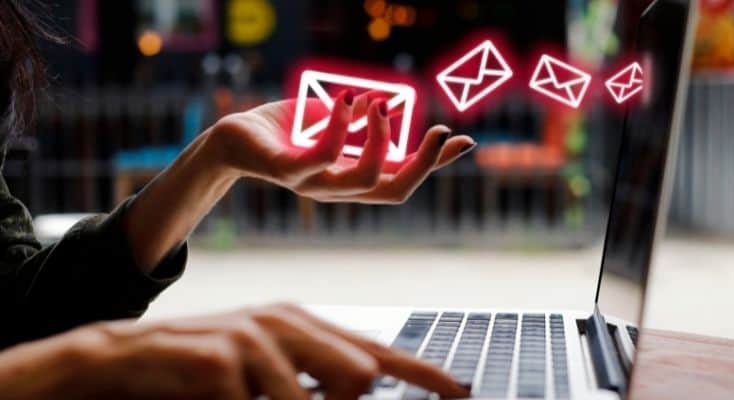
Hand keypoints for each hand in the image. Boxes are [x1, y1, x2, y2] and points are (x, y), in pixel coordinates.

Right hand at [44, 303, 467, 398]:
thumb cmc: (203, 370)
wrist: (123, 358)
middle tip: (288, 397)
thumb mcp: (265, 371)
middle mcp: (285, 322)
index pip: (376, 350)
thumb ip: (312, 379)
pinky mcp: (222, 358)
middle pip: (359, 374)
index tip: (463, 392)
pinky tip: (216, 397)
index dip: (424, 373)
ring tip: (243, 394)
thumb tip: (361, 387)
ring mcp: (254, 336)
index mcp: (300, 324)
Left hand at [207, 90, 475, 203]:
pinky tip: (346, 99)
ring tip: (378, 104)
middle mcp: (337, 189)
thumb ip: (368, 121)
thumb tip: (396, 106)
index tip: (463, 141)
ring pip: (365, 180)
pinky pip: (322, 156)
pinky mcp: (286, 172)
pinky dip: (342, 125)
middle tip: (437, 129)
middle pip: (394, 191)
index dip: (435, 165)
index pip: (403, 181)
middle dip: (425, 163)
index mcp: (352, 179)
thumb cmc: (287, 132)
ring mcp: (312, 184)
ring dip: (381, 140)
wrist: (233, 139)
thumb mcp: (337, 122)